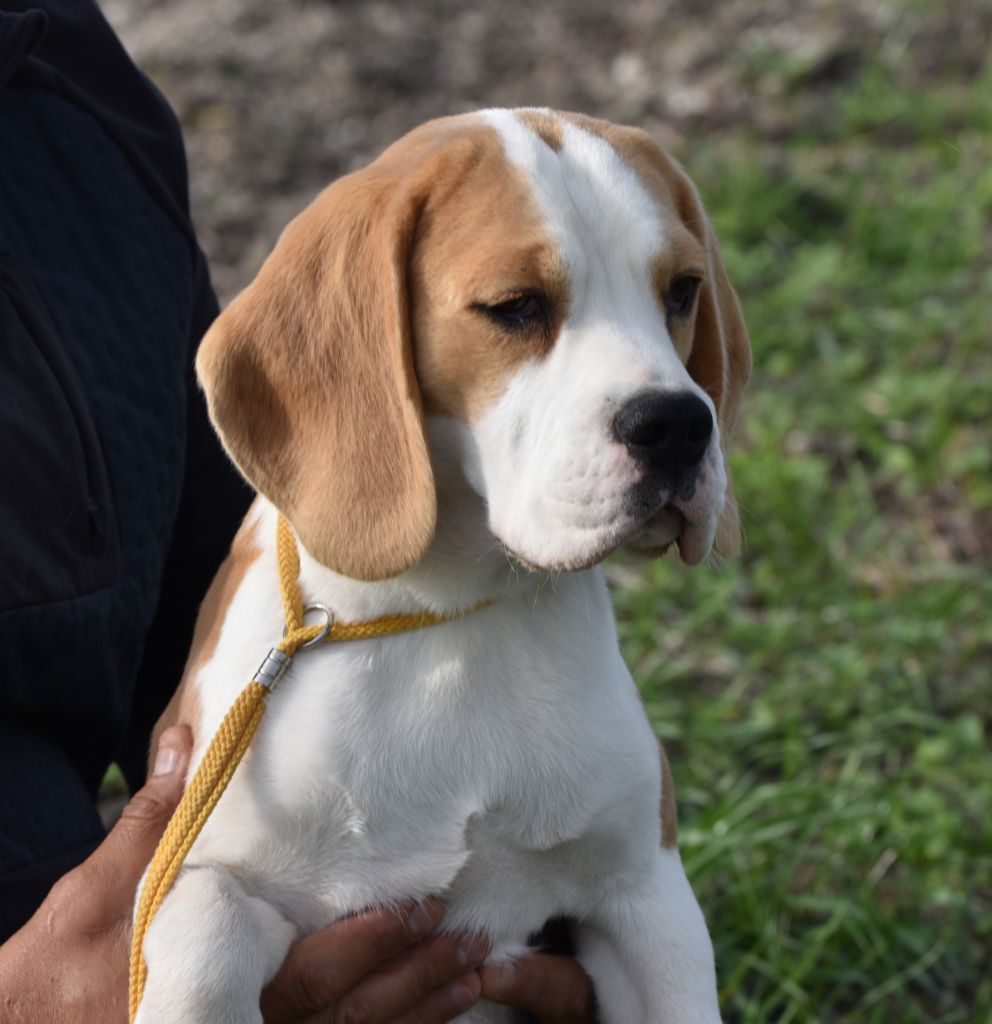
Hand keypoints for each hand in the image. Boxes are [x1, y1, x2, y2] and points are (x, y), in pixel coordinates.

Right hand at [0, 723, 595, 1023]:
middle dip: (408, 979)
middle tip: (465, 937)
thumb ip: (151, 824)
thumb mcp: (92, 895)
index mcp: (208, 990)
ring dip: (416, 1012)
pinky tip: (437, 1011)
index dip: (364, 950)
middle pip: (340, 1018)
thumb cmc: (59, 970)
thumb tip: (185, 739)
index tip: (420, 911)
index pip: (301, 980)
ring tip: (472, 972)